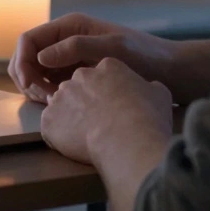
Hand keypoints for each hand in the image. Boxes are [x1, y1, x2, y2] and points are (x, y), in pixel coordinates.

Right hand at [8, 13, 172, 102]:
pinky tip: (62, 106)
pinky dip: (47, 96)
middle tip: (46, 99)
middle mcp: (65, 41)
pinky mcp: (76, 78)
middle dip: (28, 78)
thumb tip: (40, 57)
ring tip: (55, 103)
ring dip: (36, 89)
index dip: (22, 61)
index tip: (29, 84)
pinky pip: (50, 86)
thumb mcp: (112, 48)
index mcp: (70, 27)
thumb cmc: (146, 56)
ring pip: (36, 74)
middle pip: (27, 58)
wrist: (170, 72)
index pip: (29, 40)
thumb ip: (76, 48)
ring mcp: (69, 61)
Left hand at [40, 57, 173, 165]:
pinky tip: (74, 144)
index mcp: (107, 66)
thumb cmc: (146, 116)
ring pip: (63, 105)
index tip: (116, 107)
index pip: (103, 75)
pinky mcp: (49, 118)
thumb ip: (149, 88)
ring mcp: (61, 96)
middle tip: (101, 121)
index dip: (109, 92)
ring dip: (72, 117)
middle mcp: (80, 76)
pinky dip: (59, 134)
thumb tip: (150, 90)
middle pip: (80, 87)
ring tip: (88, 136)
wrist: (128, 140)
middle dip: (87, 102)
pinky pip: (50, 125)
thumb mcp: (159, 94)